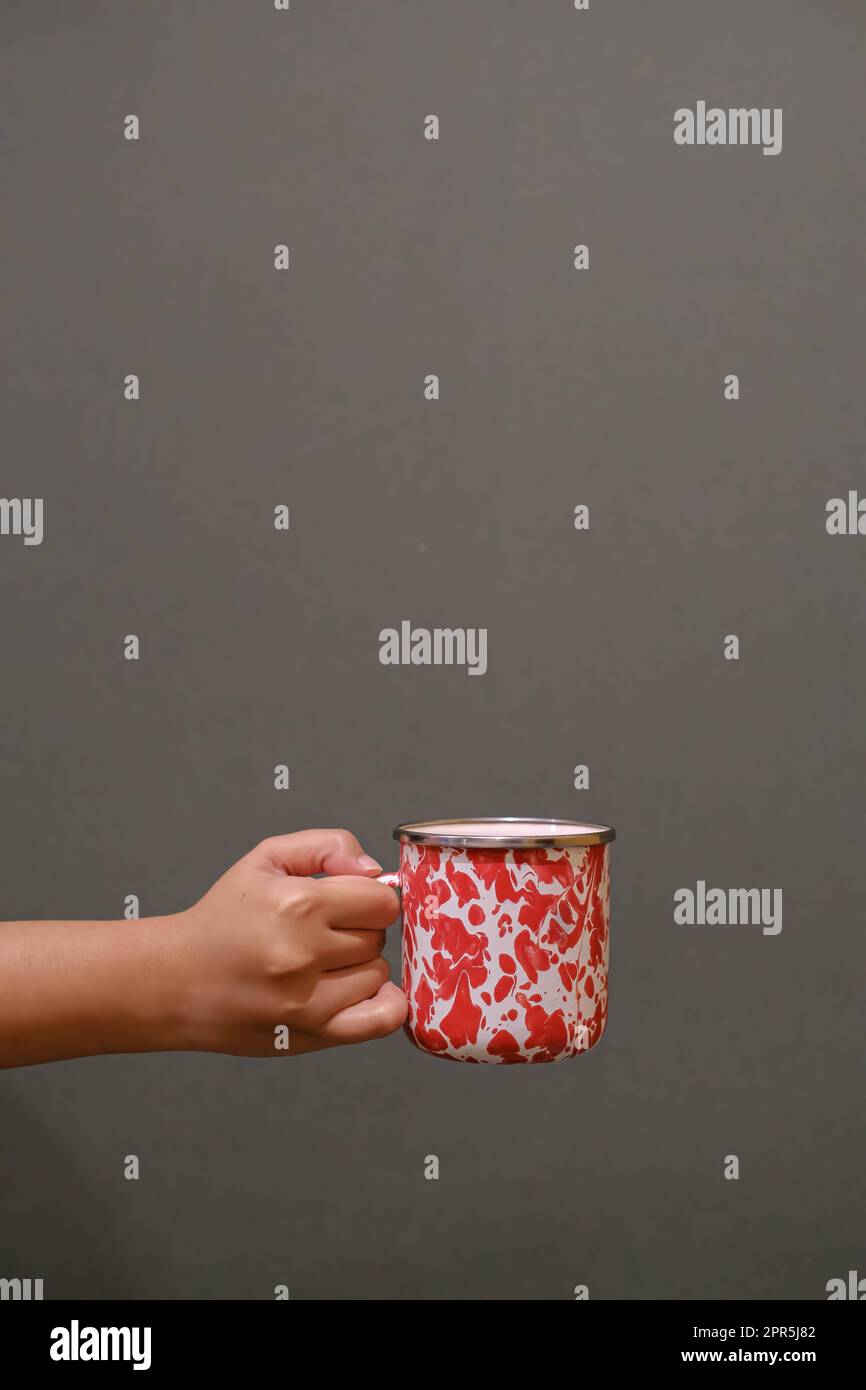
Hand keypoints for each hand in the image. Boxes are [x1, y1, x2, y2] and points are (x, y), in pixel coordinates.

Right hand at [174, 829, 405, 1056]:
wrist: (175, 980)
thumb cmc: (221, 919)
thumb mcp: (266, 859)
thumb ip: (326, 847)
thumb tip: (372, 868)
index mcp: (298, 904)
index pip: (381, 900)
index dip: (368, 897)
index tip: (348, 902)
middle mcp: (304, 953)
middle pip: (379, 937)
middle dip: (359, 929)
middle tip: (323, 932)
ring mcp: (307, 999)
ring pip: (378, 973)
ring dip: (359, 966)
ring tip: (320, 962)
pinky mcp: (309, 1034)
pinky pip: (379, 1020)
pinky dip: (383, 1005)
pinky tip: (358, 991)